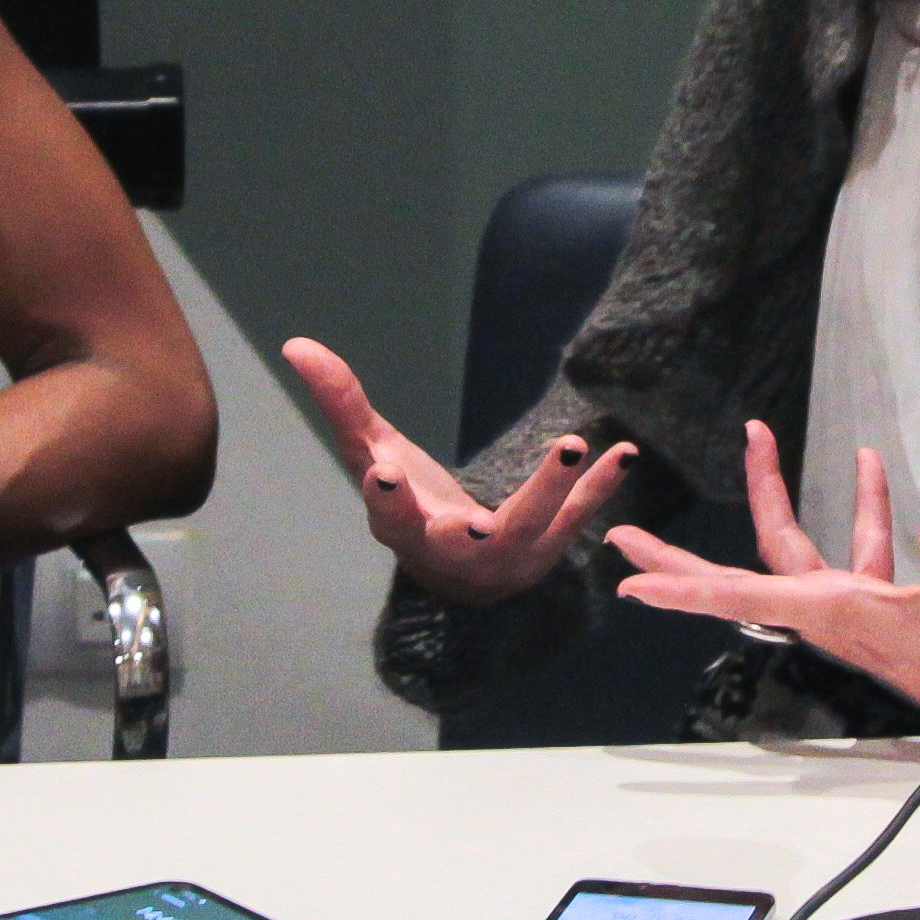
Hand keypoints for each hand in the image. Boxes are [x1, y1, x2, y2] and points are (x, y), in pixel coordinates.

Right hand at [282, 337, 634, 606]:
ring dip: (558, 490)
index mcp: (404, 529)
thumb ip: (341, 403)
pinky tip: (623, 454)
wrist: (456, 575)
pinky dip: (599, 488)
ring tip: (574, 443)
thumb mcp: (372, 454)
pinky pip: (575, 519)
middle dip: (507, 508)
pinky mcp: (545, 549)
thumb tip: (296, 344)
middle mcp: (455, 553)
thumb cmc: (408, 505)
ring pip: (534, 529)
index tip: (384, 472)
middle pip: (478, 536)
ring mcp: (505, 558)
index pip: (391, 516)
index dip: (387, 498)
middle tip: (534, 473)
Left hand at [604, 425, 919, 725]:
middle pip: (734, 573)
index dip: (682, 587)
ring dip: (776, 493)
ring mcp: (845, 602)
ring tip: (758, 440)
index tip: (630, 582)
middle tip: (625, 533)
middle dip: (680, 552)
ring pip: (791, 545)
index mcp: (828, 611)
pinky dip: (863, 504)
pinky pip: (855, 543)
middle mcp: (822, 606)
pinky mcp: (876, 598)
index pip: (738, 594)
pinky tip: (870, 465)